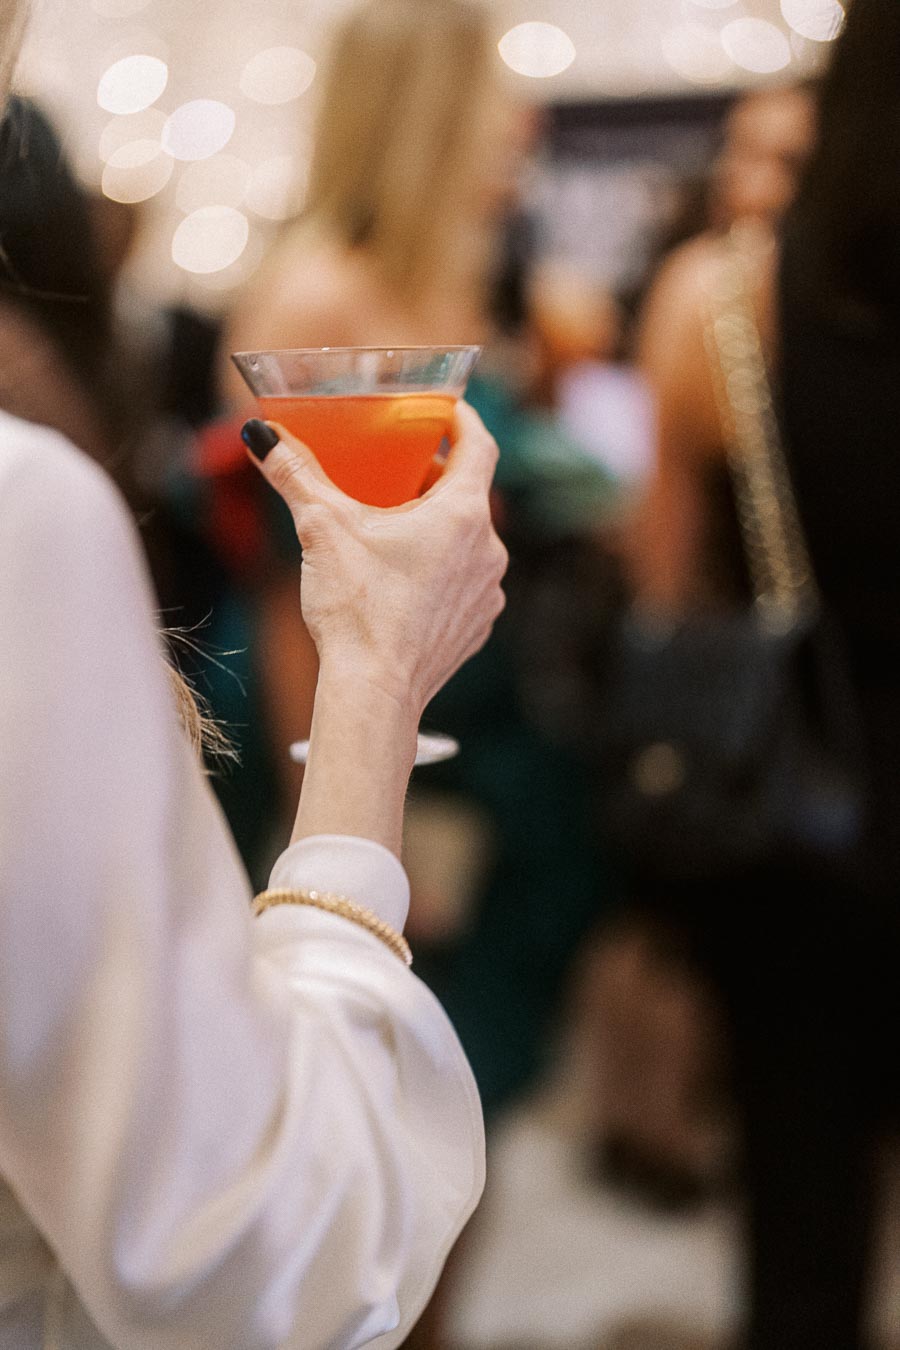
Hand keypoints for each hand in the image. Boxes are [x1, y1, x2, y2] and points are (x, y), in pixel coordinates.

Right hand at [248, 402, 507, 720]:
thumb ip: (295, 475)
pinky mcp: (474, 629)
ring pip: (467, 542)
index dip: (464, 421)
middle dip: (433, 479)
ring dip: (437, 528)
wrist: (374, 692)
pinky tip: (404, 580)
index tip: (448, 410)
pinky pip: (463, 584)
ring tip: (395, 528)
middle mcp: (488, 551)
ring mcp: (486, 594)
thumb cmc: (357, 608)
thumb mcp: (322, 529)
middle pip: (468, 495)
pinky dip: (440, 571)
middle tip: (399, 472)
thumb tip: (262, 437)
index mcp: (463, 514)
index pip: (480, 446)